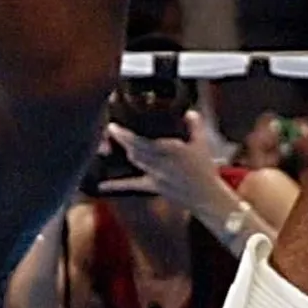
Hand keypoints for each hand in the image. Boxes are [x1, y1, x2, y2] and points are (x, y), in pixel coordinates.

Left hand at [105, 112, 225, 209]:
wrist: (205, 195)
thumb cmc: (204, 169)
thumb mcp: (202, 143)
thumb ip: (195, 125)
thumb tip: (189, 112)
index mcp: (171, 150)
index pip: (143, 141)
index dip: (127, 135)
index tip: (115, 126)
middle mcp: (160, 162)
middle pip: (135, 150)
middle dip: (122, 139)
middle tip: (111, 128)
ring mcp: (155, 175)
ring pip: (135, 161)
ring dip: (124, 151)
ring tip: (112, 142)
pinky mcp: (152, 186)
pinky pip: (132, 184)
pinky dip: (116, 184)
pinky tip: (102, 185)